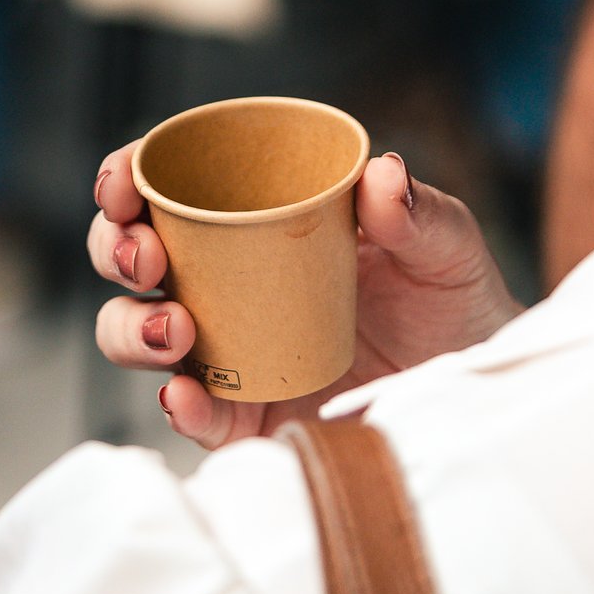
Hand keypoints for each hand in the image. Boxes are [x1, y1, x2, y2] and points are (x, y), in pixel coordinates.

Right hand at [89, 144, 521, 449]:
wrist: (480, 381)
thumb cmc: (451, 297)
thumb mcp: (445, 244)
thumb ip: (417, 212)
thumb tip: (381, 176)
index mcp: (256, 219)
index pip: (170, 185)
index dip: (127, 176)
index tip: (126, 180)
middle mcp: (225, 281)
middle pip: (129, 258)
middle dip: (113, 251)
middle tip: (145, 259)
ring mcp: (229, 349)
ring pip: (136, 335)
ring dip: (130, 329)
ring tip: (174, 330)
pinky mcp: (248, 417)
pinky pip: (196, 416)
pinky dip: (180, 408)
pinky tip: (186, 397)